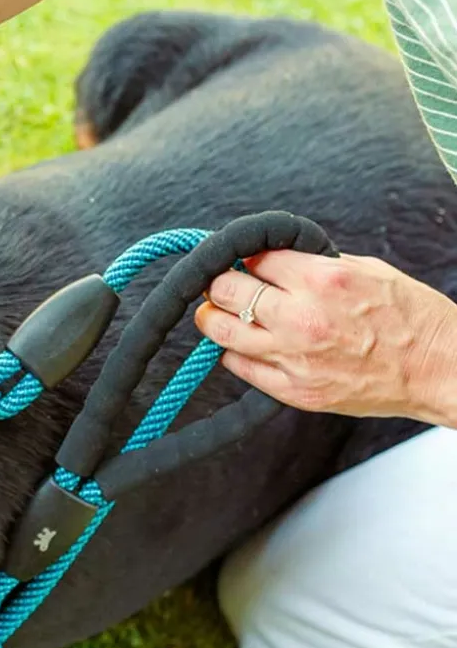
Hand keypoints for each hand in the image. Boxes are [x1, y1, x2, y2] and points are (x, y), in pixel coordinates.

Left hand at [195, 249, 456, 425]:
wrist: (436, 369)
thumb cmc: (408, 315)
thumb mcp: (367, 270)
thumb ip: (315, 264)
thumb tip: (273, 260)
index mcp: (321, 280)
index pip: (254, 258)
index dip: (245, 257)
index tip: (245, 262)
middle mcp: (301, 317)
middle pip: (226, 291)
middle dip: (219, 283)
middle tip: (221, 285)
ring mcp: (293, 357)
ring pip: (222, 331)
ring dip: (213, 318)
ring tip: (215, 313)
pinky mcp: (293, 390)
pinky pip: (239, 366)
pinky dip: (232, 352)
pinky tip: (241, 344)